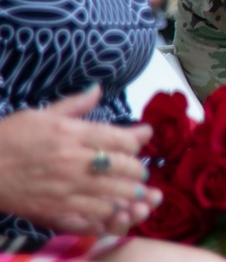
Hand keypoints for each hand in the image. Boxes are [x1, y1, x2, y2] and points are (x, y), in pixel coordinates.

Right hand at [0, 86, 160, 235]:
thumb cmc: (9, 138)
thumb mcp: (42, 114)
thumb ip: (76, 104)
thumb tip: (98, 89)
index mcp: (72, 132)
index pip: (122, 139)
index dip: (136, 143)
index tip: (136, 144)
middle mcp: (73, 159)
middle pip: (124, 166)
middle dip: (137, 169)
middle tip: (137, 171)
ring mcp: (67, 185)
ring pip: (115, 192)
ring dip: (129, 191)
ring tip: (131, 190)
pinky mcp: (58, 208)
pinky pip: (96, 212)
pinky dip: (110, 209)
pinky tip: (111, 205)